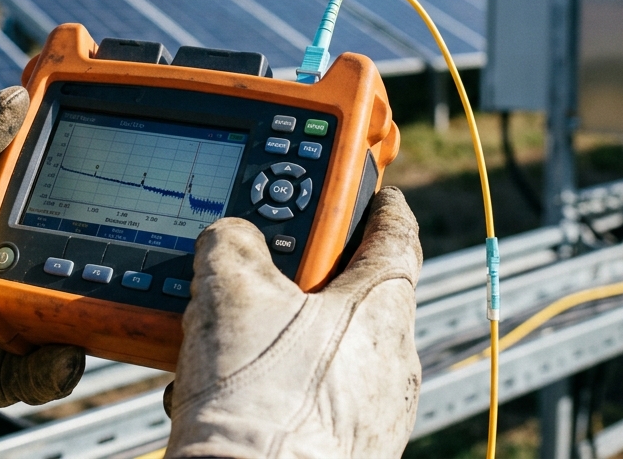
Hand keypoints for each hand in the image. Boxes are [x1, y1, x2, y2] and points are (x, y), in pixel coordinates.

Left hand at [0, 87, 83, 439]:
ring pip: (61, 316)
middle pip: (70, 259)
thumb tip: (17, 97)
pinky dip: (56, 368)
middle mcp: (4, 266)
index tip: (111, 169)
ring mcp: (0, 317)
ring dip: (85, 313)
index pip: (50, 196)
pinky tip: (66, 354)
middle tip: (123, 250)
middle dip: (101, 257)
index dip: (81, 184)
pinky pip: (36, 372)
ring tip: (104, 304)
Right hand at [165, 187, 422, 457]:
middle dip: (306, 277)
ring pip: (325, 352)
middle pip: (355, 294)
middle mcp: (392, 364)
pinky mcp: (344, 455)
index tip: (372, 190)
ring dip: (277, 339)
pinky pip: (309, 402)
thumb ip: (233, 245)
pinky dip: (271, 389)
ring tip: (225, 340)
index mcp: (383, 307)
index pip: (397, 233)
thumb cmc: (262, 407)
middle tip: (263, 264)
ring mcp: (373, 417)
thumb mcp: (229, 294)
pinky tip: (226, 396)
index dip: (379, 203)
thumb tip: (231, 237)